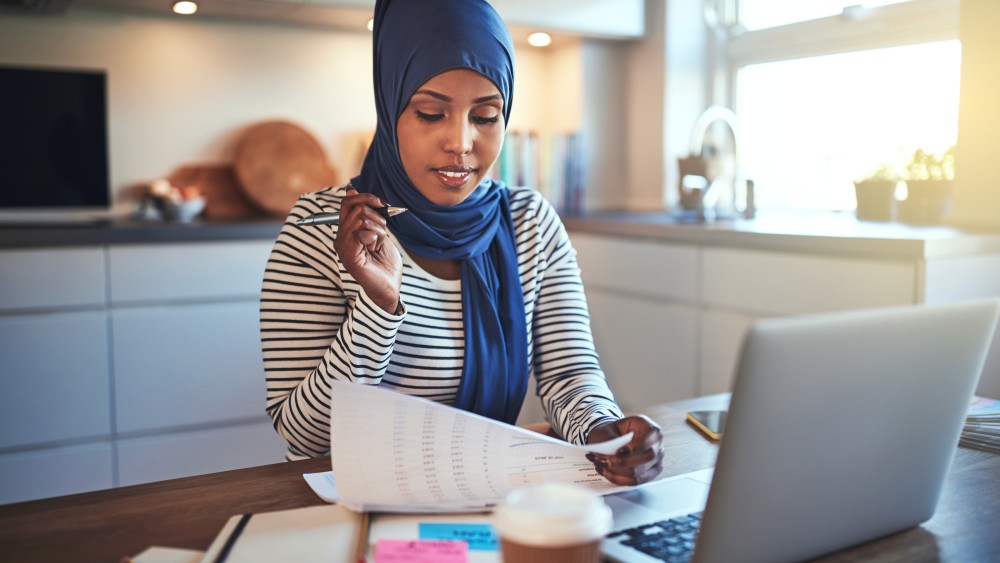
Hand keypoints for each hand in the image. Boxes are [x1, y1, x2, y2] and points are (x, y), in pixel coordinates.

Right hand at [331, 186, 402, 312]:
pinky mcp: (349, 256)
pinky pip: (362, 232)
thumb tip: (350, 190)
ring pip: (361, 218)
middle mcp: (340, 238)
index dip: (366, 197)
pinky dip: (375, 238)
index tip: (382, 204)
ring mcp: (343, 247)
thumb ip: (367, 214)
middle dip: (376, 215)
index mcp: (345, 232)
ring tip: (378, 244)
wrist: (389, 286)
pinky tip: (375, 250)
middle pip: (356, 207)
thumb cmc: (385, 262)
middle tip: (382, 233)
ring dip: (378, 229)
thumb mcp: (378, 231)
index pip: (348, 203)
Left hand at [586, 415, 663, 485]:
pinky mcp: (650, 474)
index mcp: (650, 428)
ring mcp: (656, 461)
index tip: (619, 451)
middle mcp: (657, 445)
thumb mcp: (608, 429)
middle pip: (646, 458)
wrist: (613, 438)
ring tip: (601, 465)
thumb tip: (609, 454)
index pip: (650, 438)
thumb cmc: (612, 432)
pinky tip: (606, 472)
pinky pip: (635, 482)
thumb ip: (610, 440)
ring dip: (617, 472)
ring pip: (639, 472)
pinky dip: (618, 479)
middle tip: (602, 460)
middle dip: (622, 462)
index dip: (636, 446)